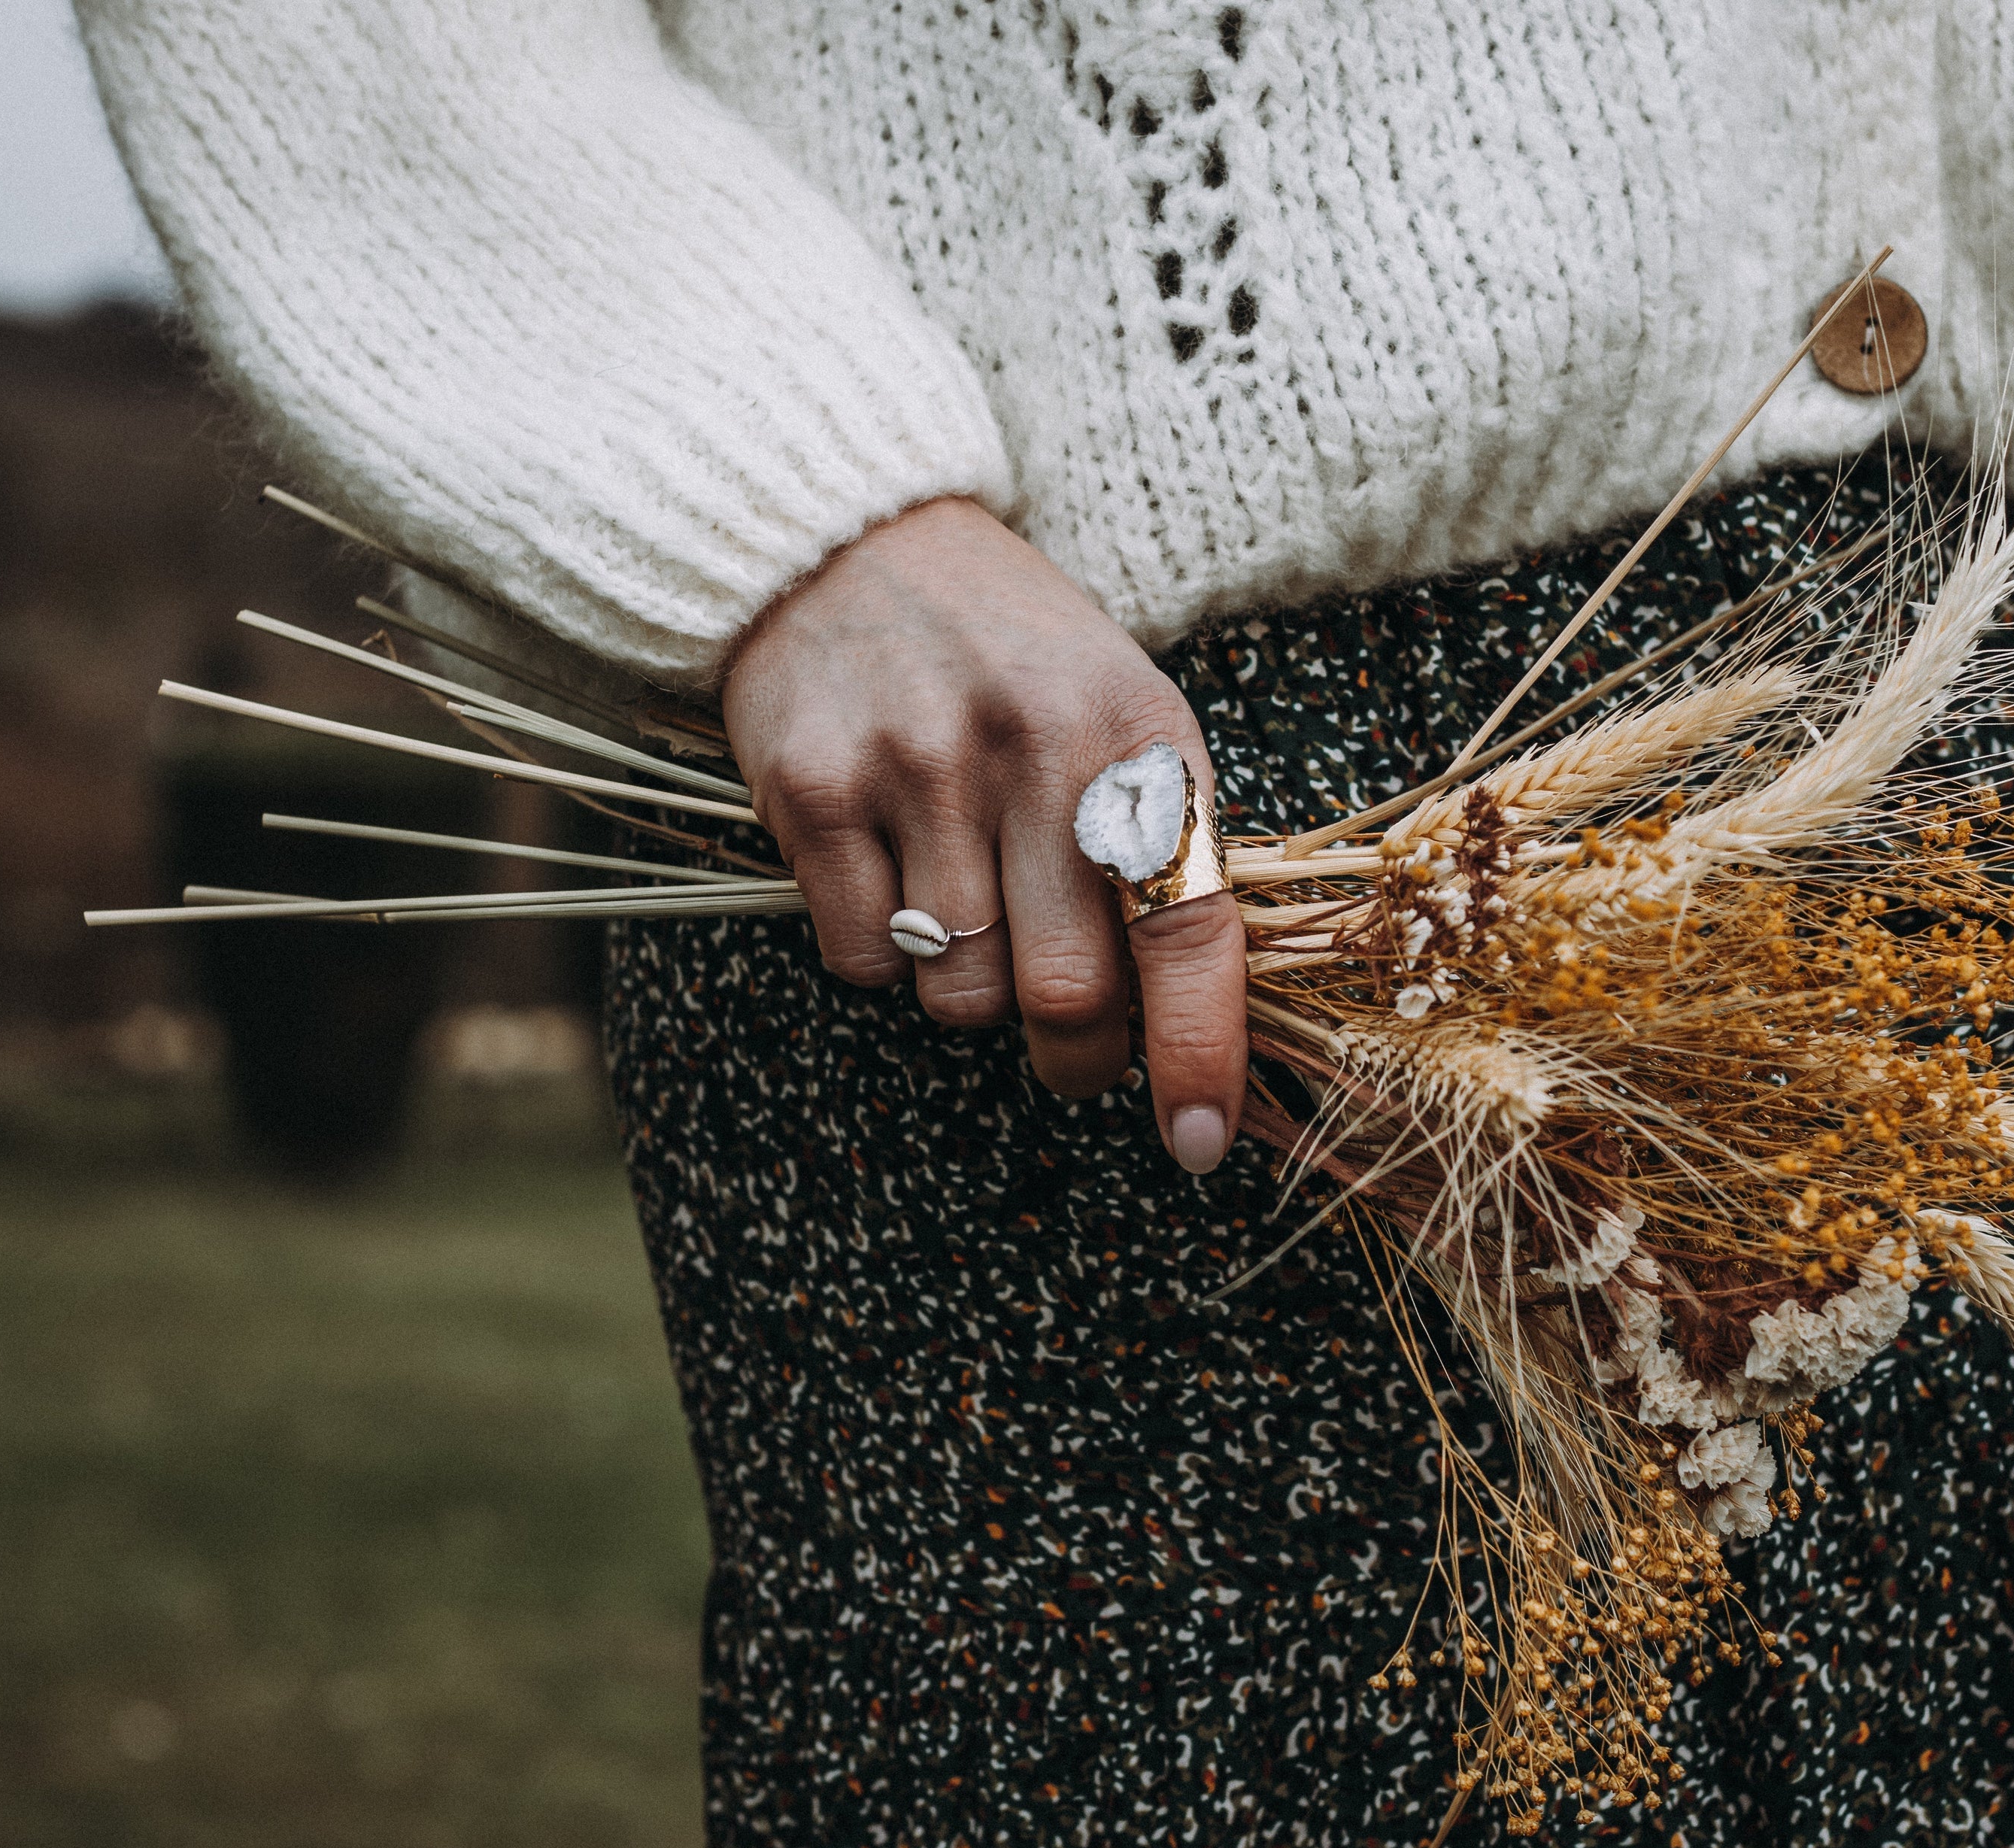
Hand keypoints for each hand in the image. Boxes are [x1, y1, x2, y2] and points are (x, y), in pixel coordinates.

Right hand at [720, 497, 1244, 1170]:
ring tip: (967, 907)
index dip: (1198, 1054)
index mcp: (1138, 737)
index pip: (1188, 928)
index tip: (1201, 1142)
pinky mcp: (813, 788)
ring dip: (970, 994)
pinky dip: (880, 955)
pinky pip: (859, 960)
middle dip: (1075, 1058)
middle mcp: (1034, 748)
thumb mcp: (1121, 715)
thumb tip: (1195, 1030)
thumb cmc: (1013, 655)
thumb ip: (1162, 853)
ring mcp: (917, 766)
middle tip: (1073, 1049)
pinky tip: (887, 871)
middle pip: (1065, 995)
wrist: (852, 538)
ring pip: (957, 994)